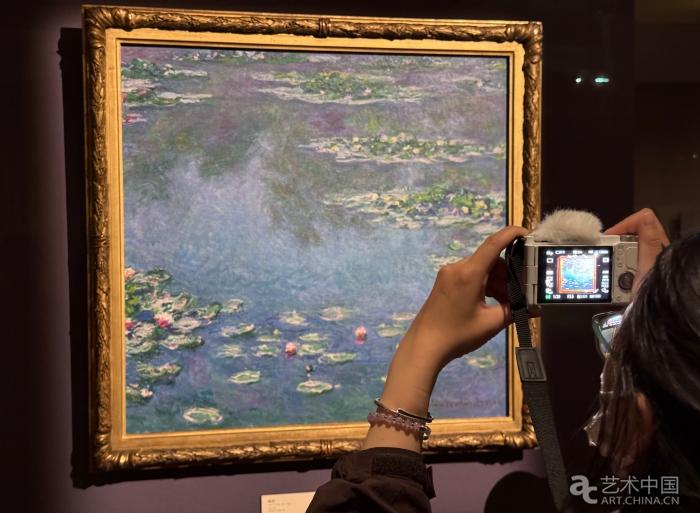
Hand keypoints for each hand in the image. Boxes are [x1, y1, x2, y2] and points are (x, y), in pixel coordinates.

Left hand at [402, 225, 528, 369]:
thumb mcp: (491, 323)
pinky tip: (491, 303)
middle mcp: (457, 268)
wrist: (424, 346)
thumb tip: (535, 308)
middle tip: (519, 294)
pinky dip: (483, 285)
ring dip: (496, 282)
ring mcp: (448, 274)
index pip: (493, 244)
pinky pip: (470, 276)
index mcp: (468, 273)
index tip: (527, 232)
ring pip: (481, 270)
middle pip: (490, 261)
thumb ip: (514, 310)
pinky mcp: (445, 283)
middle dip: (507, 274)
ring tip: (505, 304)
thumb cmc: (457, 334)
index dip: (511, 234)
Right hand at [604, 208, 669, 292]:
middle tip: (604, 253)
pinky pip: (623, 262)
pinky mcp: (637, 271)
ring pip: (625, 247)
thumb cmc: (653, 292)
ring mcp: (644, 260)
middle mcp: (652, 249)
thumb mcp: (649, 267)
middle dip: (616, 240)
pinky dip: (615, 267)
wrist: (654, 316)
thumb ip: (648, 242)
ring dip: (614, 256)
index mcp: (658, 243)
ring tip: (609, 268)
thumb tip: (645, 217)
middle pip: (632, 232)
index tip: (610, 237)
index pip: (644, 219)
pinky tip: (613, 277)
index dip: (626, 224)